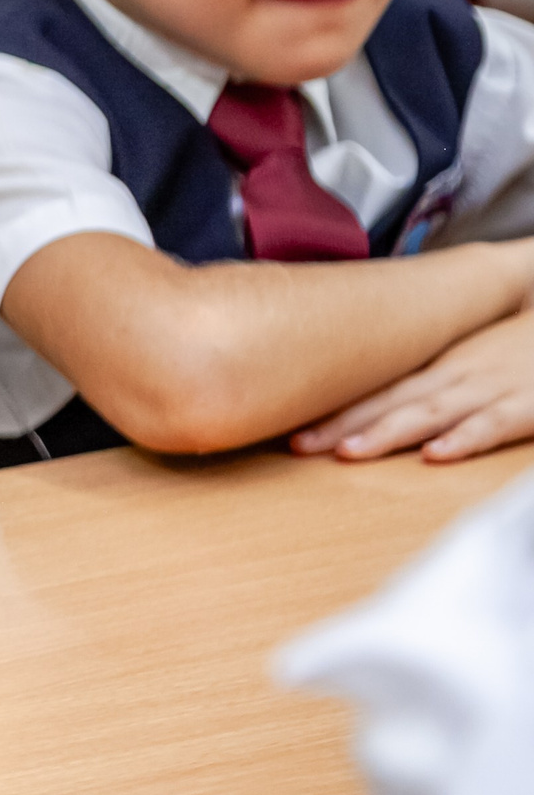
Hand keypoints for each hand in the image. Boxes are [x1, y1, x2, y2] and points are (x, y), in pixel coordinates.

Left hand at [293, 302, 533, 462]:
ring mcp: (489, 387)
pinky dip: (464, 439)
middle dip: (340, 424)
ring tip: (348, 451)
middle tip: (297, 444)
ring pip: (429, 412)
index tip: (286, 424)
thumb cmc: (520, 340)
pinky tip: (436, 454)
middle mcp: (454, 373)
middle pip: (387, 400)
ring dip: (387, 432)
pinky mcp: (528, 405)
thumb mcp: (469, 350)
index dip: (330, 407)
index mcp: (436, 363)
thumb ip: (426, 373)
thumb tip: (372, 389)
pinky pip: (493, 424)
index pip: (373, 386)